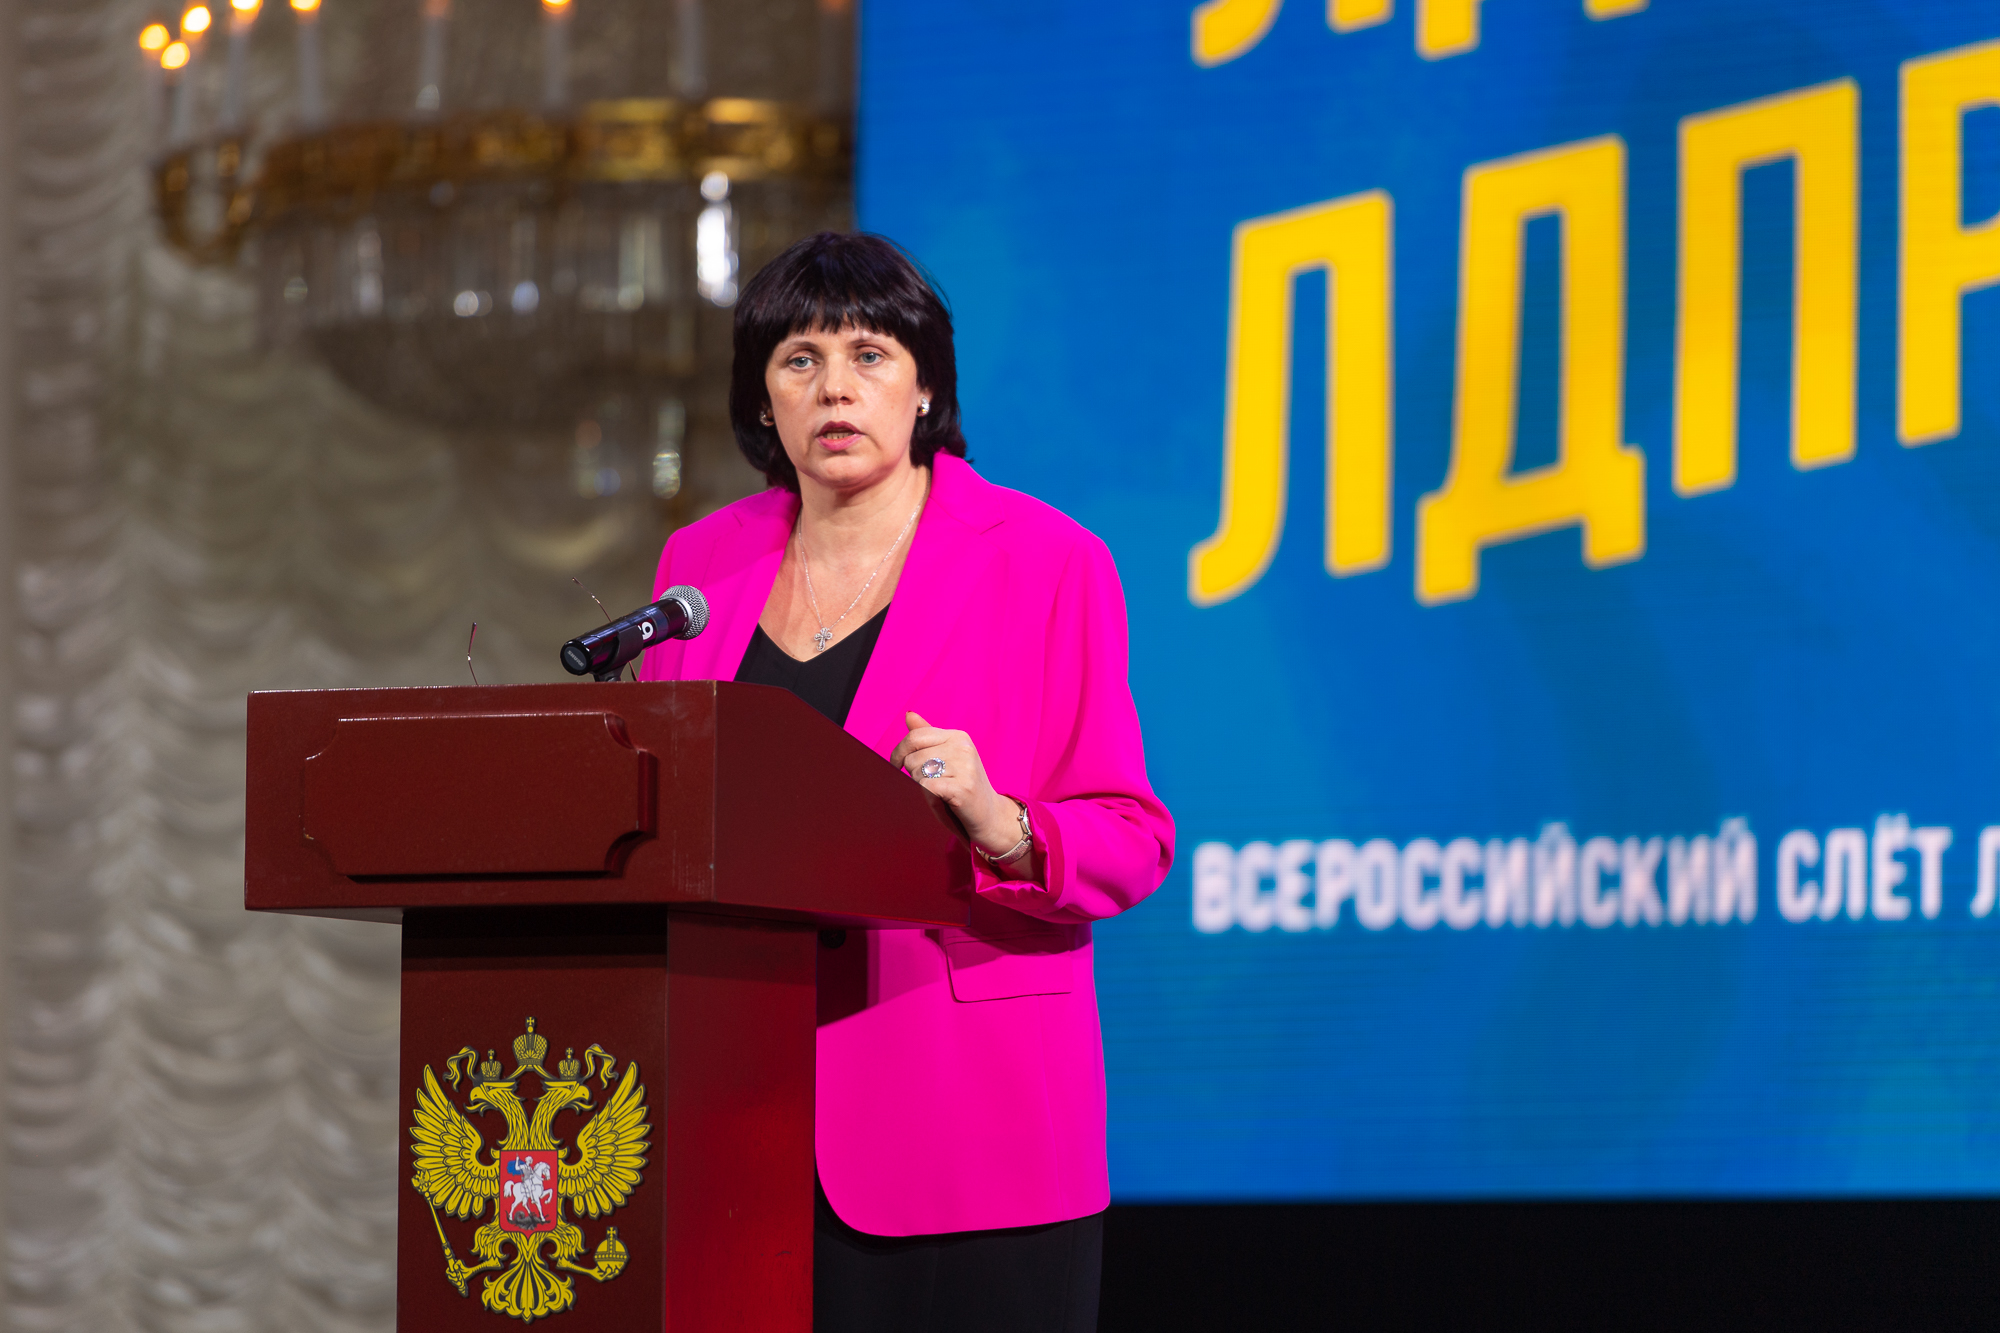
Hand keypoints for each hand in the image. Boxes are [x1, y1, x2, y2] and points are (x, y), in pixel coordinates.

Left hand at [890, 711, 1021, 856]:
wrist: (991, 815)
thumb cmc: (963, 787)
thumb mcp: (947, 758)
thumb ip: (928, 738)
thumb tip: (909, 715)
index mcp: (958, 736)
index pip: (915, 736)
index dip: (899, 752)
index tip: (896, 765)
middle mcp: (963, 747)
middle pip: (912, 757)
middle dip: (912, 774)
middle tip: (930, 785)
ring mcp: (965, 767)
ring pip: (917, 773)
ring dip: (921, 787)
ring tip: (938, 793)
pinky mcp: (963, 788)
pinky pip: (926, 788)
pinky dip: (927, 797)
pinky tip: (942, 800)